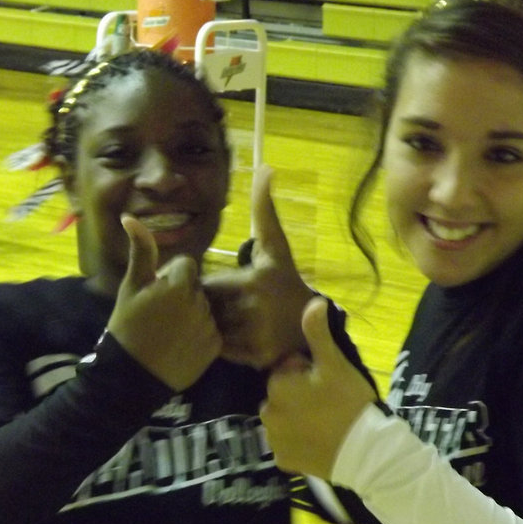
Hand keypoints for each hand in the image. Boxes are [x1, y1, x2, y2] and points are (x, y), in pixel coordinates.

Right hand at [107, 214, 221, 390]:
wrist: (131, 375)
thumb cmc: (127, 327)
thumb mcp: (131, 287)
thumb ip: (140, 252)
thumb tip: (130, 218)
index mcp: (180, 284)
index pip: (186, 266)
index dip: (169, 277)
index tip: (155, 294)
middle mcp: (200, 303)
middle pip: (196, 288)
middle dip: (181, 296)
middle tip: (160, 315)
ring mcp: (210, 326)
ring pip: (205, 309)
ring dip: (191, 315)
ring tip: (168, 332)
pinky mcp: (215, 347)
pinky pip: (212, 331)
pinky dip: (199, 335)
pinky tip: (180, 345)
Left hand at [203, 165, 313, 368]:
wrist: (312, 326)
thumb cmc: (286, 282)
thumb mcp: (275, 247)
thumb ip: (264, 210)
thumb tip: (265, 166)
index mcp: (256, 280)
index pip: (210, 286)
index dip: (213, 288)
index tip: (229, 291)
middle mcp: (256, 308)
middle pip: (209, 308)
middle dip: (213, 308)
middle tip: (232, 308)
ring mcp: (257, 336)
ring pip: (213, 330)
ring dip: (217, 328)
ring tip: (236, 323)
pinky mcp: (256, 357)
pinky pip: (222, 351)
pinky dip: (225, 347)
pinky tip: (241, 339)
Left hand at [260, 296, 375, 477]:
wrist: (367, 453)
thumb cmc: (350, 403)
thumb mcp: (336, 364)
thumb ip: (319, 333)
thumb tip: (314, 300)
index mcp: (277, 386)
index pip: (286, 371)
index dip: (306, 373)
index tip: (326, 382)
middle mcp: (267, 413)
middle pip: (282, 396)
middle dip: (298, 395)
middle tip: (328, 402)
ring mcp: (274, 440)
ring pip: (282, 420)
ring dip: (296, 418)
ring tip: (325, 422)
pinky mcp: (282, 462)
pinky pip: (286, 445)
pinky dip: (298, 443)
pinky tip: (318, 441)